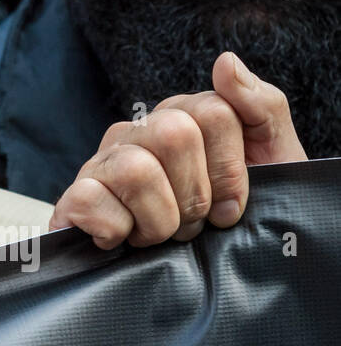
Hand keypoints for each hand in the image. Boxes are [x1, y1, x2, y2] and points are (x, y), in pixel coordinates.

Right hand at [50, 52, 305, 247]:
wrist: (201, 284)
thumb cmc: (233, 222)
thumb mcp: (272, 164)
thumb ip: (261, 107)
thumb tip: (225, 61)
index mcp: (180, 118)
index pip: (213, 112)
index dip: (230, 169)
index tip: (230, 206)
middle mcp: (136, 133)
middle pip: (174, 134)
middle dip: (195, 195)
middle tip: (193, 222)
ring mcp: (100, 164)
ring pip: (135, 169)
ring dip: (159, 220)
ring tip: (159, 235)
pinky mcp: (73, 200)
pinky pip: (89, 198)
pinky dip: (116, 230)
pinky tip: (123, 240)